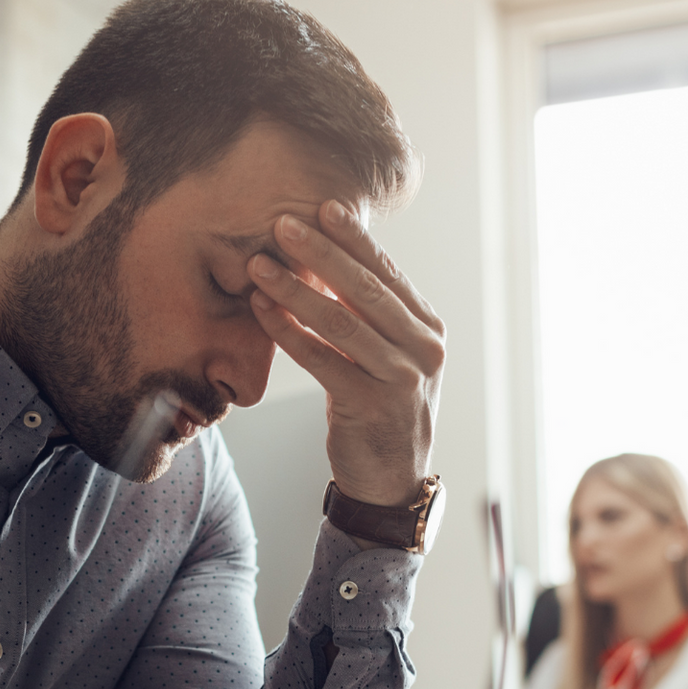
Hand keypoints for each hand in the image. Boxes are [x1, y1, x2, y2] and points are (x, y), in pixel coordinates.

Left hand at [249, 201, 444, 507]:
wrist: (392, 481)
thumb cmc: (380, 410)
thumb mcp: (386, 358)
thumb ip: (369, 318)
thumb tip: (328, 265)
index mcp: (428, 330)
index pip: (388, 275)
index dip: (355, 239)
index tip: (325, 206)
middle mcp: (423, 350)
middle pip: (366, 290)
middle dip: (323, 253)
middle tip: (284, 222)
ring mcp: (401, 378)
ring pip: (342, 323)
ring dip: (296, 290)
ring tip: (259, 265)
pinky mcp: (372, 405)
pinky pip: (323, 360)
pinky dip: (289, 333)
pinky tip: (262, 311)